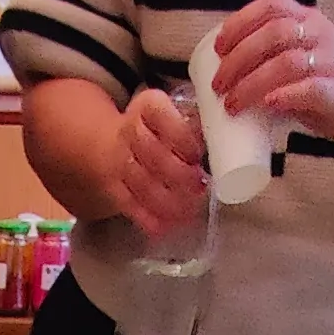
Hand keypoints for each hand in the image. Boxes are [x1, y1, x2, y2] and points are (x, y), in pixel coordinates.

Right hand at [110, 85, 208, 241]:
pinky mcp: (113, 188)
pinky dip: (148, 219)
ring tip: (190, 210)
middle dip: (179, 174)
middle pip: (154, 155)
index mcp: (147, 106)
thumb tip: (224, 139)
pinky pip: (130, 205)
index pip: (162, 117)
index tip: (197, 155)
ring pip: (143, 184)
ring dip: (168, 201)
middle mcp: (129, 131)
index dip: (182, 138)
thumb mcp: (172, 113)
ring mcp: (118, 161)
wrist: (109, 141)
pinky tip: (165, 228)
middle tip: (200, 186)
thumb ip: (193, 124)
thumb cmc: (155, 129)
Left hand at [207, 0, 333, 155]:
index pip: (270, 7)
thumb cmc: (332, 91)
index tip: (218, 47)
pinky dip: (284, 96)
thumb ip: (271, 67)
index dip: (240, 23)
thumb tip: (228, 83)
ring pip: (285, 61)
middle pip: (272, 33)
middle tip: (218, 86)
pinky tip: (267, 106)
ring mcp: (331, 61)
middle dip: (238, 59)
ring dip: (252, 83)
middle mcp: (319, 34)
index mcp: (308, 21)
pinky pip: (309, 88)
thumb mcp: (301, 68)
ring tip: (232, 104)